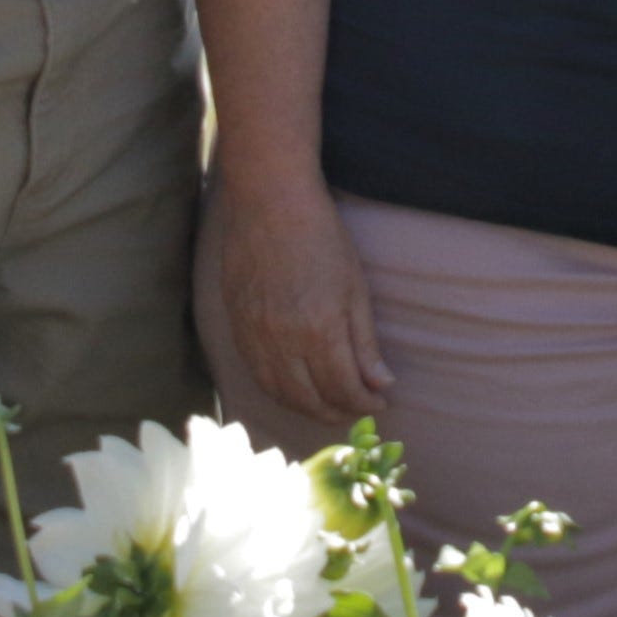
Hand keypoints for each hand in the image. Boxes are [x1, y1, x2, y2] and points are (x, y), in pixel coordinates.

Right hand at [195, 173, 389, 426]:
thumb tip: (380, 384)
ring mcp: (255, 336)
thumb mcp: (355, 288)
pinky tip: (296, 391)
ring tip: (329, 408)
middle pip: (311, 401)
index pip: (344, 389)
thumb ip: (365, 343)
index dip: (365, 404)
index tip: (379, 403)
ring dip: (308, 410)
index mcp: (320, 330)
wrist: (269, 202)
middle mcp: (283, 341)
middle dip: (338, 414)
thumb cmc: (321, 237)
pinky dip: (279, 393)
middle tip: (357, 411)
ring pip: (281, 395)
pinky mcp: (236, 328)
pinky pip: (257, 376)